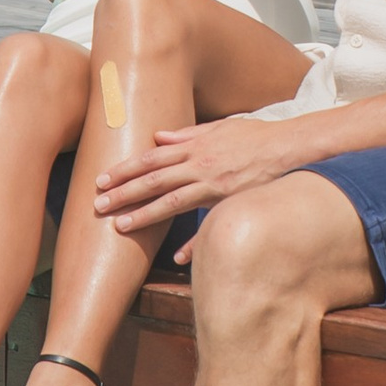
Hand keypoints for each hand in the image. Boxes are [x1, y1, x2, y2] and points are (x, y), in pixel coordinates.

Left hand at [94, 112, 311, 253]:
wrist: (288, 146)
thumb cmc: (254, 135)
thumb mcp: (218, 128)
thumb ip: (187, 134)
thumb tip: (158, 136)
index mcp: (194, 146)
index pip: (151, 158)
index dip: (124, 170)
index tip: (102, 180)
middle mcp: (199, 165)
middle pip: (153, 180)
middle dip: (123, 193)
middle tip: (98, 205)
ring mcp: (213, 185)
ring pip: (171, 201)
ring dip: (143, 214)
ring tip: (120, 226)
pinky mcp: (229, 201)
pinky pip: (207, 224)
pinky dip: (193, 242)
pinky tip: (177, 257)